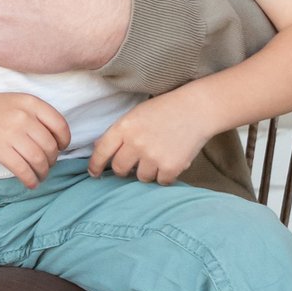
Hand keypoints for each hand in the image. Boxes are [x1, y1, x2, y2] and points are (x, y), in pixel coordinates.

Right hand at [0, 91, 70, 186]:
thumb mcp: (19, 103)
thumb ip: (37, 117)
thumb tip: (56, 144)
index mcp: (31, 103)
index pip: (60, 126)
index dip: (64, 141)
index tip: (60, 148)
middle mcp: (23, 117)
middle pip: (50, 146)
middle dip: (52, 160)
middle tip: (46, 164)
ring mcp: (10, 133)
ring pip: (38, 160)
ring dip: (43, 172)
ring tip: (39, 175)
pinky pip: (22, 169)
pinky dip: (30, 179)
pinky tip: (30, 183)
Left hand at [90, 93, 211, 185]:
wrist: (197, 109)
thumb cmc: (164, 110)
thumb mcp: (135, 114)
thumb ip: (118, 132)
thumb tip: (97, 150)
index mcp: (124, 127)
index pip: (101, 151)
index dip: (95, 165)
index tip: (94, 173)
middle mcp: (136, 143)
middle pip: (119, 169)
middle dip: (123, 169)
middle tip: (133, 163)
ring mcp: (154, 156)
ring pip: (141, 177)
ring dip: (147, 171)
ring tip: (158, 156)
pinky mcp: (171, 167)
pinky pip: (160, 181)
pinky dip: (165, 175)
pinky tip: (170, 160)